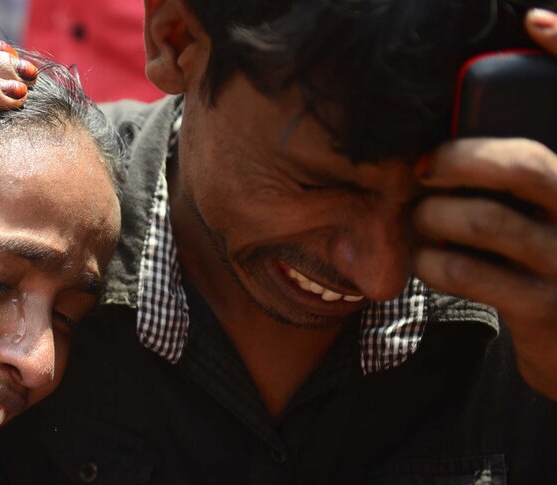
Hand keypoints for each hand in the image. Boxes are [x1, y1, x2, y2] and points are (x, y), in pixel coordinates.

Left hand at [412, 9, 556, 400]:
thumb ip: (523, 165)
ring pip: (485, 221)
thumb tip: (482, 103)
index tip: (534, 21)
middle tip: (425, 167)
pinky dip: (431, 261)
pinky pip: (467, 272)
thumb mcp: (549, 205)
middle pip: (523, 164)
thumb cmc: (547, 258)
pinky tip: (428, 259)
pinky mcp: (547, 310)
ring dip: (434, 217)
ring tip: (424, 219)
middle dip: (458, 158)